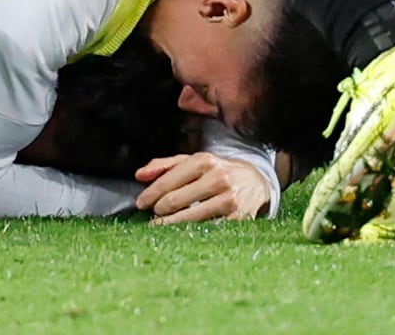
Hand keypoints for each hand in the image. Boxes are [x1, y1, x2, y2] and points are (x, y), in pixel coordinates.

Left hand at [135, 151, 274, 223]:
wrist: (255, 180)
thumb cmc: (217, 171)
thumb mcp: (193, 161)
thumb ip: (164, 165)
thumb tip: (139, 175)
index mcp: (204, 160)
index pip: (169, 180)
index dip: (151, 194)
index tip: (141, 204)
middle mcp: (218, 178)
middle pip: (176, 200)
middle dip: (159, 210)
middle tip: (153, 215)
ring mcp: (229, 199)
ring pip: (190, 217)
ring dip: (171, 224)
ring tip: (161, 225)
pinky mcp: (237, 219)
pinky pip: (208, 229)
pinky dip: (192, 232)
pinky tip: (183, 233)